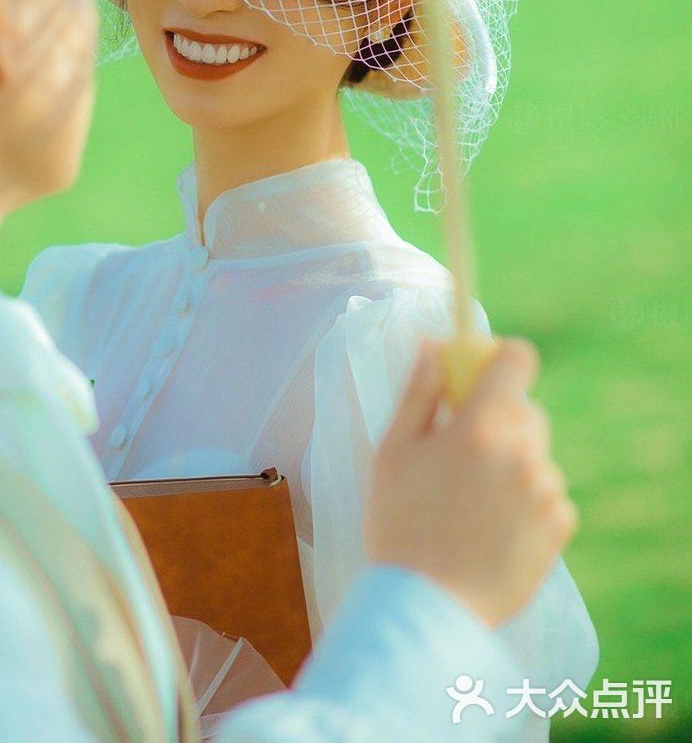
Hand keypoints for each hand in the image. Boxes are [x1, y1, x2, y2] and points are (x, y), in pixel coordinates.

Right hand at [363, 336, 577, 626]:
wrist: (427, 610)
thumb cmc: (399, 524)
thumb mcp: (393, 450)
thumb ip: (419, 391)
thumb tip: (434, 343)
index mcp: (481, 426)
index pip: (517, 359)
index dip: (500, 360)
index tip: (480, 378)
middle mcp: (524, 452)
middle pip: (525, 410)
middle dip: (497, 421)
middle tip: (461, 456)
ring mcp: (547, 491)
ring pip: (535, 455)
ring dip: (511, 465)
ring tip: (472, 505)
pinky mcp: (561, 527)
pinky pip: (547, 494)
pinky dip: (526, 502)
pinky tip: (493, 529)